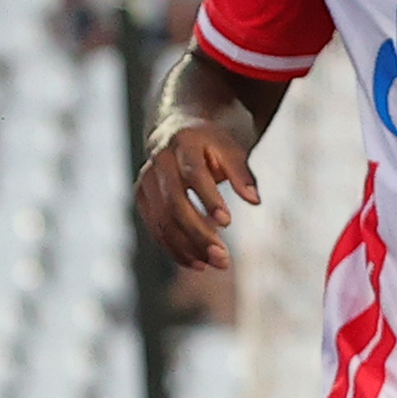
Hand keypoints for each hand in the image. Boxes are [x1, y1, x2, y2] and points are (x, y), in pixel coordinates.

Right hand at [139, 118, 261, 271]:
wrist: (176, 133)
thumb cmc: (210, 145)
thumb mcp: (230, 150)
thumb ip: (242, 174)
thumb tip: (254, 200)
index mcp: (183, 143)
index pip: (193, 173)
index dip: (209, 199)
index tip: (227, 223)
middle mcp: (160, 161)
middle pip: (174, 203)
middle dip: (198, 234)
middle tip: (223, 258)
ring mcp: (146, 180)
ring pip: (163, 221)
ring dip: (187, 247)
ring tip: (213, 264)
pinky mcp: (142, 197)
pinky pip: (156, 228)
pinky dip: (175, 249)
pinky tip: (196, 263)